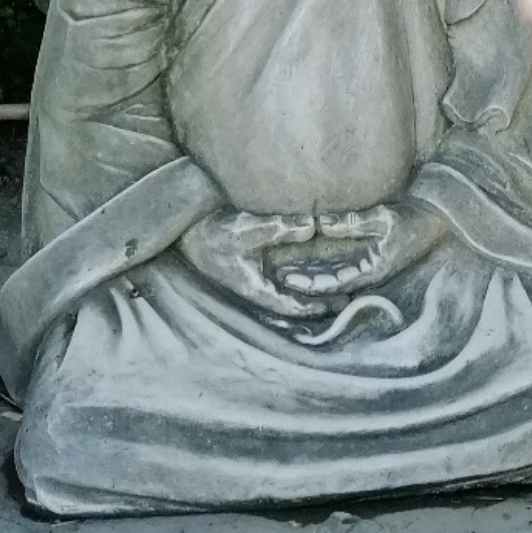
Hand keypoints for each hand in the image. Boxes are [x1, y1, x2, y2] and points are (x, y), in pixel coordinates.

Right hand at [177, 210, 330, 317]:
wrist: (185, 231)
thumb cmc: (211, 233)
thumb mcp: (245, 229)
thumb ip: (277, 228)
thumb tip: (310, 227)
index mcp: (253, 287)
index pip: (289, 304)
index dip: (314, 306)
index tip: (338, 304)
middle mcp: (254, 287)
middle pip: (291, 301)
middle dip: (317, 301)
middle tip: (346, 299)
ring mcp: (252, 280)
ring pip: (286, 291)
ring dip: (308, 291)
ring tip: (335, 287)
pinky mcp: (250, 269)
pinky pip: (278, 280)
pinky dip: (296, 280)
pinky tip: (310, 270)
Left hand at [275, 201, 446, 298]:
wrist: (438, 218)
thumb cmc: (414, 218)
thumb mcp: (384, 217)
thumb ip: (353, 221)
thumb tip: (323, 224)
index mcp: (375, 268)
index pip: (337, 281)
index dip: (314, 282)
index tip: (291, 282)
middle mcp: (371, 273)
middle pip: (333, 283)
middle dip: (308, 282)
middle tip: (280, 279)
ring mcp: (372, 267)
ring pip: (337, 276)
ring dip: (314, 276)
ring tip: (287, 272)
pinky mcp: (373, 259)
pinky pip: (345, 267)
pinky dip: (326, 266)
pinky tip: (309, 262)